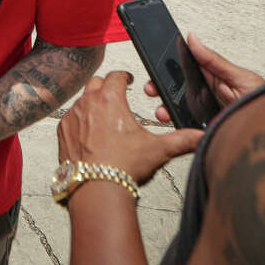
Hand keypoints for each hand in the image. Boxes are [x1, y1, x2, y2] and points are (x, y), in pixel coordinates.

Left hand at [58, 71, 203, 184]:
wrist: (96, 188)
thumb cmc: (125, 167)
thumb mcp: (158, 150)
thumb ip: (182, 140)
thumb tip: (202, 136)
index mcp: (110, 100)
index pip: (116, 76)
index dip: (124, 76)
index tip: (128, 80)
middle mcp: (87, 103)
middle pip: (96, 83)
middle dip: (106, 85)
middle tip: (115, 93)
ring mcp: (72, 117)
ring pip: (81, 100)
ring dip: (92, 103)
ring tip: (104, 115)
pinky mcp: (63, 131)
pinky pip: (71, 118)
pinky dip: (80, 120)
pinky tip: (89, 132)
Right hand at [145, 34, 264, 122]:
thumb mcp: (241, 77)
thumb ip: (214, 60)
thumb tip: (193, 39)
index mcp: (215, 79)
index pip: (186, 69)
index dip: (169, 67)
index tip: (155, 64)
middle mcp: (208, 97)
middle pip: (177, 90)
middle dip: (161, 88)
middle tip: (152, 88)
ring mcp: (207, 114)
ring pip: (178, 109)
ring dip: (166, 108)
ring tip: (162, 110)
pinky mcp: (207, 131)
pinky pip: (187, 128)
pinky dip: (177, 126)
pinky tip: (173, 123)